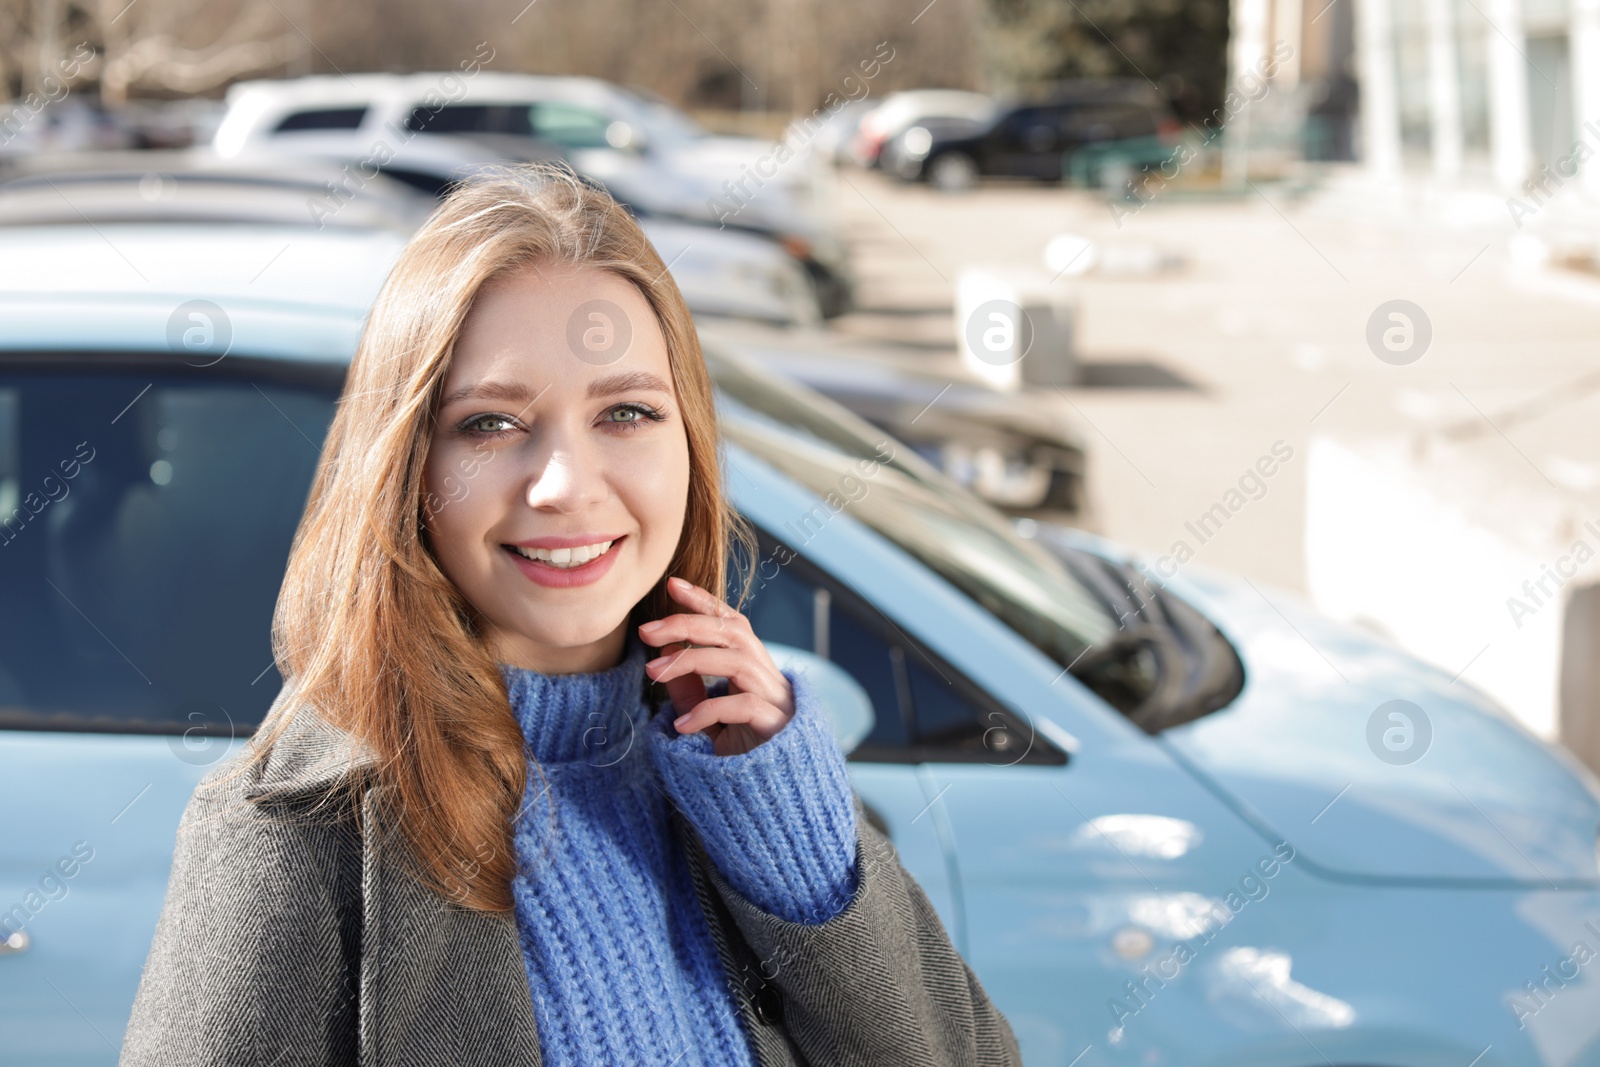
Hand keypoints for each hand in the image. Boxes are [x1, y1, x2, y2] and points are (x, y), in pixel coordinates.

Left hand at [638, 576, 794, 756]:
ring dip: (692, 661)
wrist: (776, 803)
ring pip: (738, 662)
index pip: (732, 623)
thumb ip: (691, 691)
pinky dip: (709, 710)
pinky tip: (683, 725)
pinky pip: (743, 706)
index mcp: (754, 671)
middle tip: (647, 630)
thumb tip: (664, 655)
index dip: (705, 601)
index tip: (672, 585)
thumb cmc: (745, 759)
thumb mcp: (708, 721)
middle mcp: (769, 678)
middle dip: (688, 624)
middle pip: (733, 633)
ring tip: (654, 674)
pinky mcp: (777, 728)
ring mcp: (776, 701)